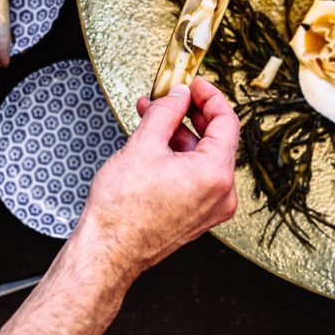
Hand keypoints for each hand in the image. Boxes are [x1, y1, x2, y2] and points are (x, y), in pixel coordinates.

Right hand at [78, 78, 239, 275]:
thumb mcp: (143, 145)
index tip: (194, 84)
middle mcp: (221, 194)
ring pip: (203, 157)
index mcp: (215, 174)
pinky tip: (156, 143)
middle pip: (216, 138)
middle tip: (170, 97)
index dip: (209, 96)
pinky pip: (196, 176)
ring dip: (179, 134)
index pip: (226, 121)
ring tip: (151, 118)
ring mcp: (211, 207)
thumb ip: (167, 111)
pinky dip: (179, 156)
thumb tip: (178, 95)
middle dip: (190, 113)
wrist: (108, 251)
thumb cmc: (121, 211)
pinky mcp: (198, 215)